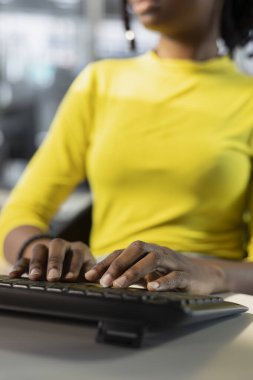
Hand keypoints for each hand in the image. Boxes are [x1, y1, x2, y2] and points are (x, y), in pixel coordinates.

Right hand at [9, 238, 95, 281]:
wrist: (64, 264)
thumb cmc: (81, 271)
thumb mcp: (88, 271)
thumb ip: (94, 276)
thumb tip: (103, 284)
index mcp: (78, 249)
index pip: (77, 253)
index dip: (74, 265)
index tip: (71, 278)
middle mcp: (62, 246)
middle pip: (57, 246)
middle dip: (55, 262)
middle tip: (53, 278)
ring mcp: (45, 250)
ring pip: (40, 249)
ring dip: (37, 263)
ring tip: (35, 277)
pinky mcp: (31, 257)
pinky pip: (24, 258)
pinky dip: (19, 266)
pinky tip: (14, 274)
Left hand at [85, 241, 224, 293]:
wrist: (203, 275)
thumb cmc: (170, 273)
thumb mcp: (148, 273)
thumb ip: (131, 274)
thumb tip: (104, 282)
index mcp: (147, 251)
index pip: (123, 252)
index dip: (106, 262)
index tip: (90, 275)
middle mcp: (159, 252)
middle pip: (136, 249)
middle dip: (118, 264)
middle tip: (104, 281)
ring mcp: (173, 262)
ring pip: (153, 260)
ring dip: (134, 271)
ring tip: (120, 285)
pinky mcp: (187, 275)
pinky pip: (174, 276)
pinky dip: (163, 281)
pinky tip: (151, 288)